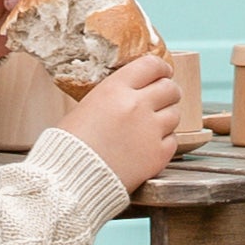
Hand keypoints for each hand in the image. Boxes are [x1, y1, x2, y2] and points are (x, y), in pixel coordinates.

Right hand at [69, 50, 188, 192]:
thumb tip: (128, 91)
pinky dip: (165, 141)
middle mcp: (137, 105)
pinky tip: (150, 145)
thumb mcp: (86, 106)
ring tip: (153, 124)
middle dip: (168, 92)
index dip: (160, 68)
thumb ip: (112, 95)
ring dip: (167, 116)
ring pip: (175, 114)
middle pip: (170, 88)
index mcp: (116, 89)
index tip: (162, 72)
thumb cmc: (70, 144)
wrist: (71, 179)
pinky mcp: (158, 155)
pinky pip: (173, 140)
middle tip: (163, 98)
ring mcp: (151, 130)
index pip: (151, 65)